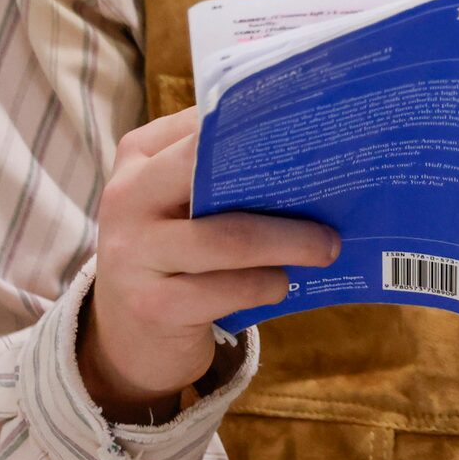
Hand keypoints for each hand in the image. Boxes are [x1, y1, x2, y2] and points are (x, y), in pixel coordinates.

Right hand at [78, 103, 340, 414]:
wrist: (124, 336)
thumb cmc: (172, 252)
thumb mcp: (178, 203)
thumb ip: (218, 173)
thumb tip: (309, 152)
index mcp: (138, 155)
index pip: (201, 124)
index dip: (257, 123)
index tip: (312, 128)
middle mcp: (126, 196)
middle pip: (208, 172)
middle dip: (280, 183)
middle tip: (333, 196)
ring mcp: (133, 254)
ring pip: (229, 239)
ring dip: (289, 242)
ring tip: (325, 248)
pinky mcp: (153, 306)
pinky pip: (229, 290)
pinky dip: (267, 285)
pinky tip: (282, 284)